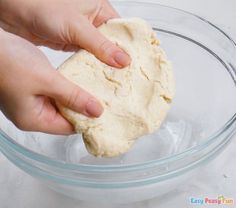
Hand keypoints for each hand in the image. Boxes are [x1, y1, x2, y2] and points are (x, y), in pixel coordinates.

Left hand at [0, 0, 130, 67]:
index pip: (123, 31)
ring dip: (104, 66)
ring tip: (114, 80)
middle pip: (113, 44)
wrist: (15, 12)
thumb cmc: (42, 6)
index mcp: (100, 10)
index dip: (130, 48)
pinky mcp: (73, 45)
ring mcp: (83, 35)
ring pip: (100, 53)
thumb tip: (123, 60)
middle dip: (118, 60)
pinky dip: (91, 67)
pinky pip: (87, 58)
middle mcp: (94, 22)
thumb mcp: (77, 26)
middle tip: (126, 77)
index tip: (136, 65)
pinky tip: (96, 77)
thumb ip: (100, 45)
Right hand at [0, 30, 102, 133]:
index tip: (105, 113)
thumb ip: (73, 96)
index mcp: (33, 120)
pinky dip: (66, 89)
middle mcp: (32, 115)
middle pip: (65, 117)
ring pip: (61, 104)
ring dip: (76, 97)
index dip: (87, 121)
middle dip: (83, 108)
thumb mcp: (47, 80)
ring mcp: (31, 102)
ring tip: (96, 90)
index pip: (68, 128)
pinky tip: (79, 81)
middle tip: (104, 99)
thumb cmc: (10, 61)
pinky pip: (54, 94)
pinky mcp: (32, 90)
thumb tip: (96, 112)